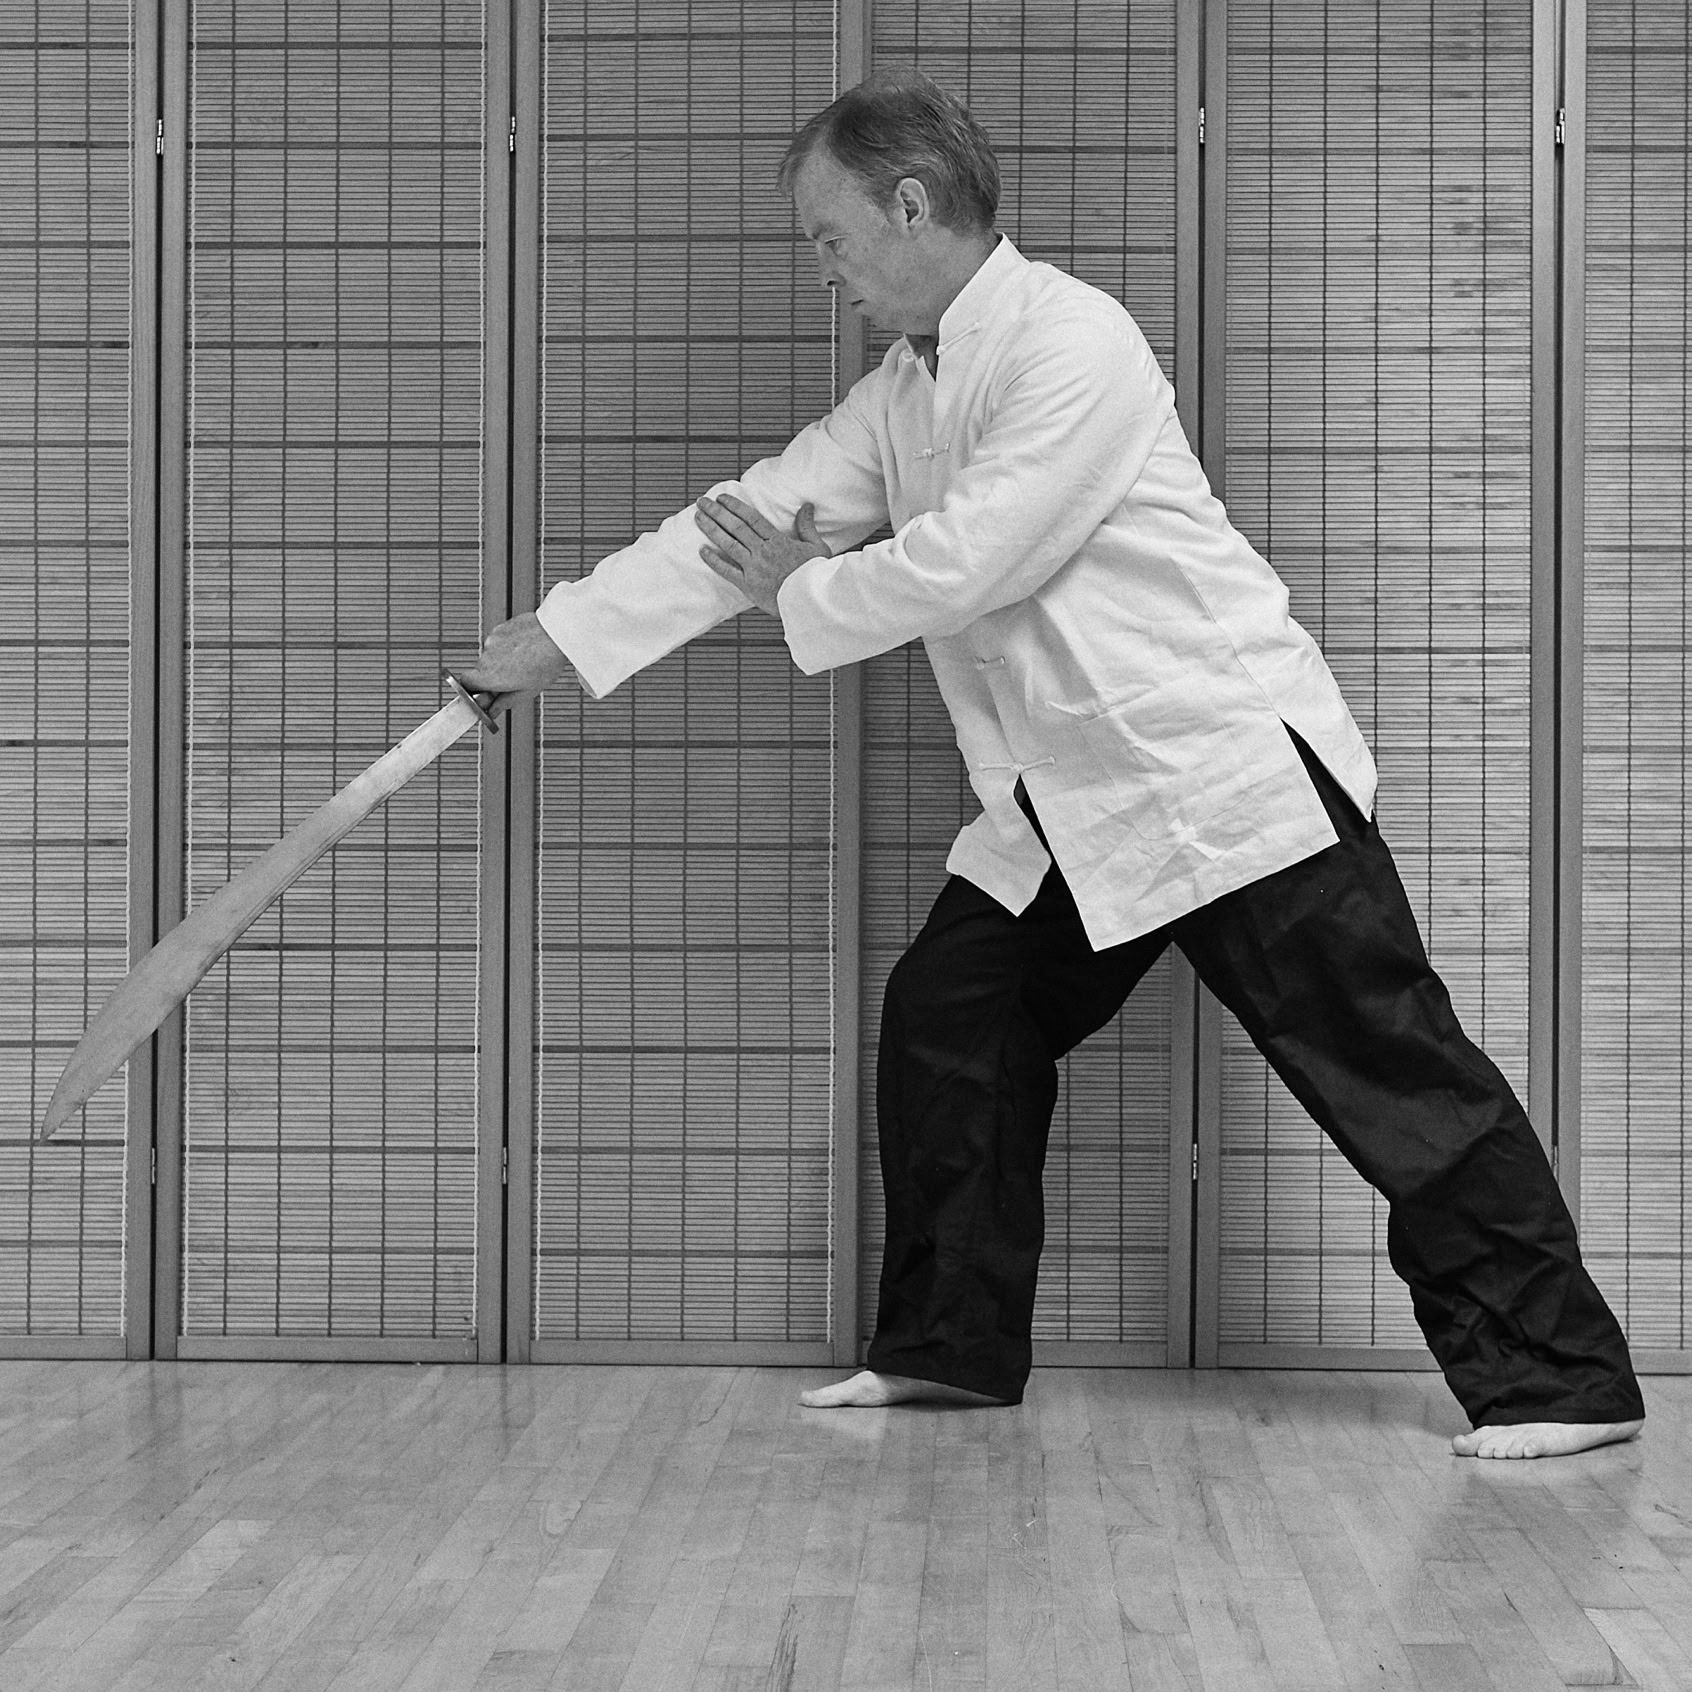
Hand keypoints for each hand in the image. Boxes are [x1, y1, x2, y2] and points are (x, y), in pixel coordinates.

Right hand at [454, 611, 573, 698]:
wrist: (557, 635)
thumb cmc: (546, 664)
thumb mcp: (527, 691)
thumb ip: (504, 702)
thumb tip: (491, 712)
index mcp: (490, 676)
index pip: (465, 683)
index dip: (472, 689)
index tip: (484, 693)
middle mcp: (486, 656)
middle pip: (480, 670)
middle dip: (492, 676)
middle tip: (514, 679)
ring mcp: (492, 640)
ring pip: (491, 655)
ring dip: (502, 660)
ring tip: (525, 661)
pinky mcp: (500, 628)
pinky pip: (499, 641)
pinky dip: (508, 646)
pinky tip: (525, 647)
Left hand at [695, 494, 827, 614]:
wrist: (810, 601)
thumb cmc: (815, 575)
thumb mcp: (817, 546)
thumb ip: (806, 525)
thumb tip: (806, 505)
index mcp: (777, 540)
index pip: (751, 518)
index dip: (735, 506)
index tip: (722, 498)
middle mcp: (762, 551)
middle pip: (735, 527)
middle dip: (717, 512)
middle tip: (702, 502)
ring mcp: (753, 568)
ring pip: (728, 544)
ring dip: (712, 529)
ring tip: (698, 518)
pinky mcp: (748, 585)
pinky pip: (727, 571)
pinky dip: (713, 561)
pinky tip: (702, 550)